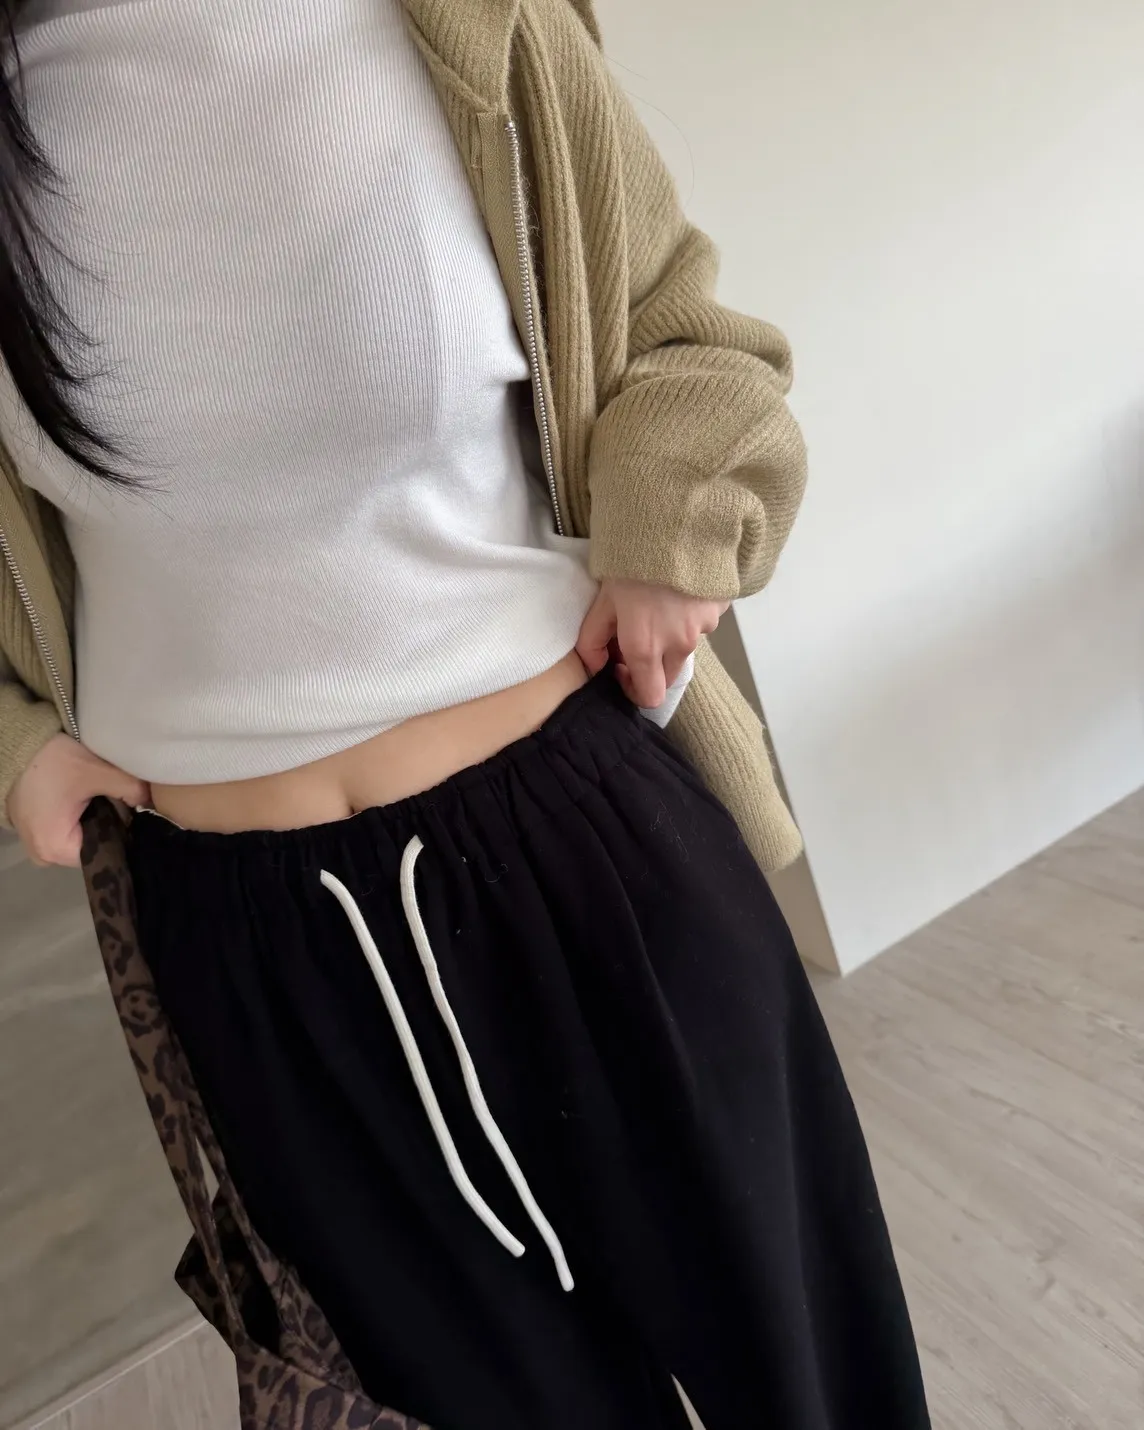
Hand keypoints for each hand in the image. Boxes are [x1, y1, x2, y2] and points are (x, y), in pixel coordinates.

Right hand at [7, 734, 149, 867]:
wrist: (16, 742)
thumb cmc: (54, 761)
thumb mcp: (99, 772)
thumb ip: (132, 790)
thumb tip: (153, 802)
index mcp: (57, 850)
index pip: (105, 853)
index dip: (123, 833)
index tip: (134, 814)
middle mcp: (43, 856)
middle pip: (93, 846)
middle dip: (110, 824)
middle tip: (120, 800)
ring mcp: (36, 844)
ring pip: (82, 837)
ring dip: (95, 818)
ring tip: (102, 795)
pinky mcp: (34, 829)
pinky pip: (67, 829)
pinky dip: (80, 814)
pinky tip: (86, 796)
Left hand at [576, 578, 728, 707]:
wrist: (673, 526)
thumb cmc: (630, 564)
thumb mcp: (602, 601)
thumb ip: (592, 640)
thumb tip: (594, 666)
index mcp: (646, 649)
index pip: (650, 696)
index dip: (634, 689)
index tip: (622, 666)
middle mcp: (679, 645)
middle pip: (669, 675)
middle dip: (653, 665)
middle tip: (639, 634)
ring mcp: (703, 628)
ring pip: (686, 646)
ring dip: (672, 636)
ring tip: (660, 602)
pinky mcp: (719, 609)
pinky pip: (703, 621)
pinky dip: (690, 615)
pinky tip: (679, 590)